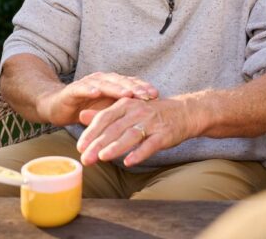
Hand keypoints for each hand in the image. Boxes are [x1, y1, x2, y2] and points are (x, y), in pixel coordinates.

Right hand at [37, 72, 158, 125]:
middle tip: (146, 94)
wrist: (57, 106)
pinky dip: (90, 89)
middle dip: (135, 88)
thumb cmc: (87, 108)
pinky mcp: (74, 90)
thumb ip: (124, 110)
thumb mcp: (109, 110)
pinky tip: (97, 92)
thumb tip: (147, 116)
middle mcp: (103, 80)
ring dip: (116, 88)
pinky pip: (83, 88)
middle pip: (122, 82)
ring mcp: (88, 83)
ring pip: (105, 83)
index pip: (131, 84)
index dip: (143, 88)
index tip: (156, 95)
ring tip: (127, 94)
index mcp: (113, 84)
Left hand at [76, 97, 197, 167]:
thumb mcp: (128, 109)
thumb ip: (105, 113)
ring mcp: (152, 123)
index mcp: (127, 103)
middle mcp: (138, 111)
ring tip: (102, 158)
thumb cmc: (153, 113)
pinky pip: (150, 144)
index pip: (104, 117)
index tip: (80, 147)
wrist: (185, 112)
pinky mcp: (164, 134)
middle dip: (99, 144)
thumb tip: (81, 115)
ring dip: (116, 147)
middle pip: (115, 128)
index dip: (91, 132)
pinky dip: (139, 153)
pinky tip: (129, 162)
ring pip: (131, 135)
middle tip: (86, 158)